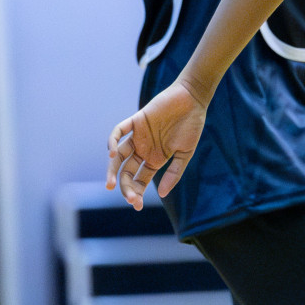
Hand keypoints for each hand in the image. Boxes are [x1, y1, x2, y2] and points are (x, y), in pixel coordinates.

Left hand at [106, 80, 207, 209]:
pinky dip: (112, 142)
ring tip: (111, 184)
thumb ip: (174, 172)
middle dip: (126, 186)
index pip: (140, 179)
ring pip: (118, 156)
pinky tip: (113, 154)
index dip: (136, 192)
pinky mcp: (135, 121)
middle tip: (129, 198)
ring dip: (113, 170)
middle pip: (127, 172)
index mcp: (155, 159)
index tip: (136, 204)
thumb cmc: (192, 125)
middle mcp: (143, 150)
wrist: (193, 99)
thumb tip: (162, 194)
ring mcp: (138, 136)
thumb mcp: (185, 152)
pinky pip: (119, 132)